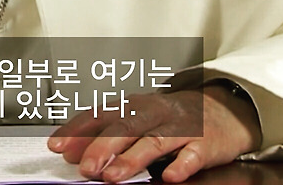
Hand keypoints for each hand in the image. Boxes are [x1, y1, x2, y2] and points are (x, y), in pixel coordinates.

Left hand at [47, 85, 261, 182]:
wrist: (225, 110)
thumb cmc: (172, 118)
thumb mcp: (138, 119)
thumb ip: (106, 134)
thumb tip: (71, 153)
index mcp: (134, 106)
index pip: (101, 114)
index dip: (78, 129)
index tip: (56, 145)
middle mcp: (155, 113)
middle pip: (125, 127)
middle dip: (102, 147)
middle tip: (84, 168)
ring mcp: (180, 127)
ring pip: (154, 141)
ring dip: (132, 159)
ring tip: (113, 177)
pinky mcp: (205, 143)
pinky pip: (192, 154)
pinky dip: (180, 164)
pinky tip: (169, 176)